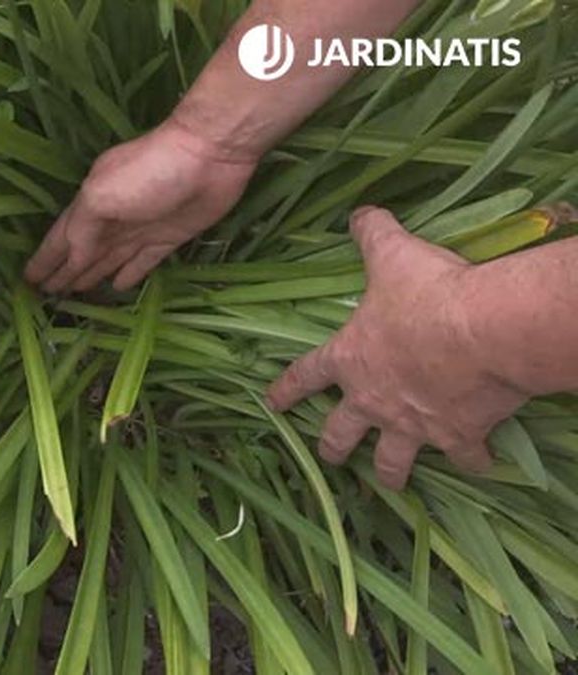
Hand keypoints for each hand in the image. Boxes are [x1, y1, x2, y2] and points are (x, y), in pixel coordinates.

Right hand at [23, 119, 256, 292]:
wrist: (209, 154)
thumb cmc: (149, 171)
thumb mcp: (102, 195)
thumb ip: (81, 228)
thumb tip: (70, 260)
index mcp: (91, 203)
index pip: (62, 238)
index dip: (45, 259)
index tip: (27, 281)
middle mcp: (113, 218)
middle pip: (82, 251)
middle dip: (63, 271)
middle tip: (44, 294)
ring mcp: (141, 228)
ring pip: (108, 258)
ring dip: (90, 275)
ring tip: (72, 295)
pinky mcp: (169, 237)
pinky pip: (143, 261)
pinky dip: (129, 274)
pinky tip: (118, 286)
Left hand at [266, 207, 528, 489]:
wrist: (483, 332)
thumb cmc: (428, 292)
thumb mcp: (392, 255)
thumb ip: (372, 234)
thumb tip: (359, 213)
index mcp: (350, 359)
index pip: (304, 375)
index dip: (284, 390)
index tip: (269, 405)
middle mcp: (373, 400)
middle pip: (340, 434)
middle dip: (332, 447)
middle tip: (329, 455)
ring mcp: (413, 425)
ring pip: (392, 462)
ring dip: (390, 474)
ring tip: (389, 483)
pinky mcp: (457, 436)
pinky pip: (466, 457)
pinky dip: (474, 461)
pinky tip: (480, 463)